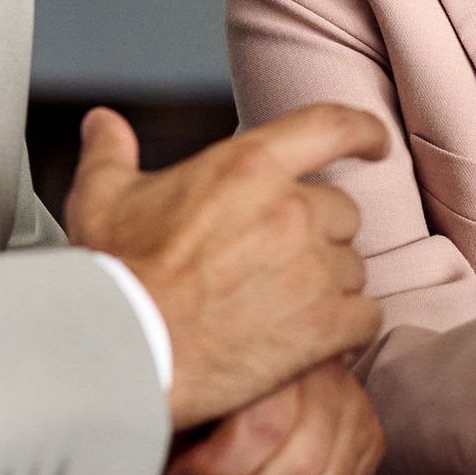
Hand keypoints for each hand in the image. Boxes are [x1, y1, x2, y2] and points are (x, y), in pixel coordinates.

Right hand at [64, 103, 386, 430]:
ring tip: (280, 307)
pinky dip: (346, 328)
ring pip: (353, 267)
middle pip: (341, 210)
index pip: (330, 127)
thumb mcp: (102, 198)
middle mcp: (292, 211)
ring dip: (329, 283)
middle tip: (277, 263)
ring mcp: (313, 270)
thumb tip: (102, 122)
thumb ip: (111, 151)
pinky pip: (365, 317)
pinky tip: (312, 340)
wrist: (125, 352)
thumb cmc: (115, 275)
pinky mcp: (323, 327)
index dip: (362, 130)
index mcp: (249, 166)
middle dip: (318, 233)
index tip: (373, 142)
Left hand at [164, 363, 383, 474]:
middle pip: (297, 467)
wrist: (272, 350)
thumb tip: (142, 441)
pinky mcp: (370, 437)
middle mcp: (327, 377)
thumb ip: (182, 404)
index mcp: (279, 352)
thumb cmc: (213, 374)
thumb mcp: (194, 378)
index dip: (214, 467)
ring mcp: (354, 408)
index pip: (264, 425)